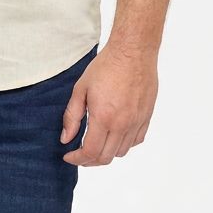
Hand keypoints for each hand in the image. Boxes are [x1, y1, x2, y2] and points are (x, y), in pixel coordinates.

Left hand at [60, 45, 158, 165]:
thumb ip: (72, 116)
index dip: (77, 159)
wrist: (133, 52)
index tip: (69, 156)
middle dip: (90, 160)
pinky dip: (124, 144)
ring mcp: (136, 122)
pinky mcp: (146, 117)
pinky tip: (115, 135)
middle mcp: (122, 124)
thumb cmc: (106, 66)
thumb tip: (66, 138)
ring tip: (96, 143)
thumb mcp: (81, 88)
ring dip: (107, 153)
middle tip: (80, 154)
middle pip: (106, 157)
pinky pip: (136, 141)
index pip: (90, 152)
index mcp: (104, 117)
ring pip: (121, 152)